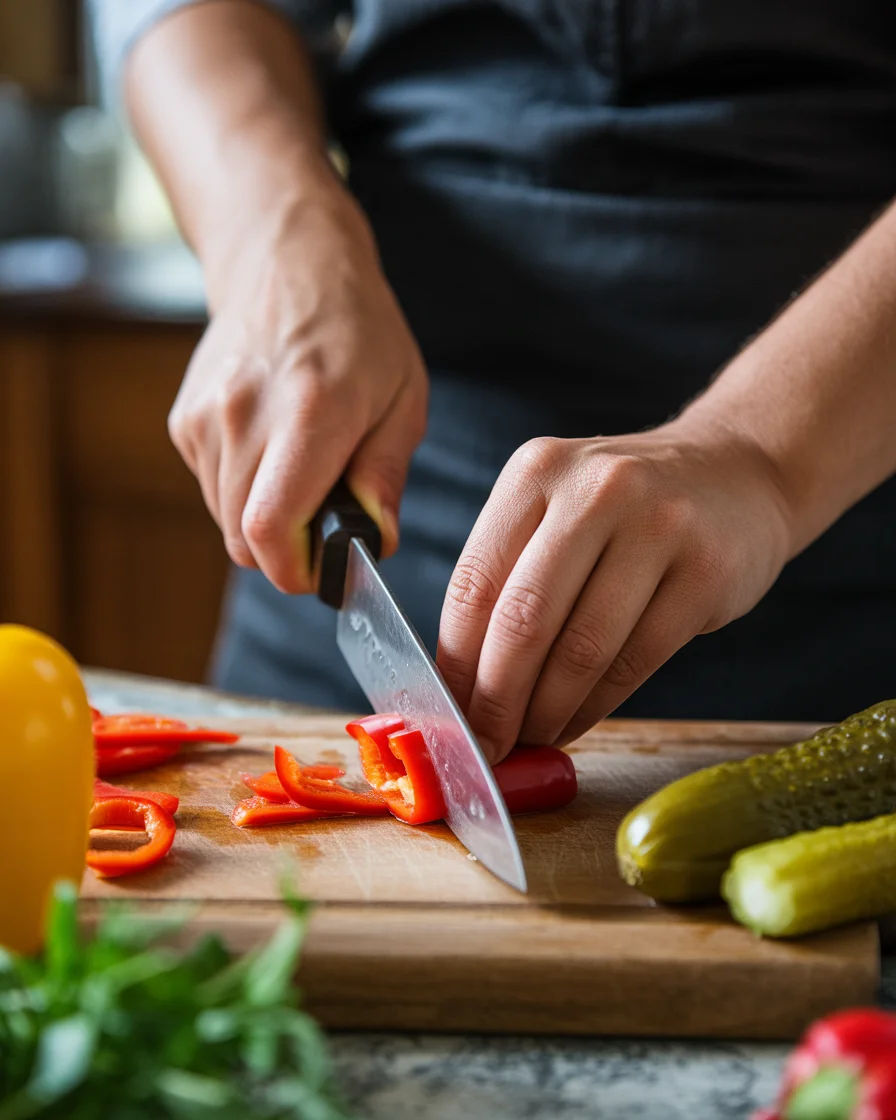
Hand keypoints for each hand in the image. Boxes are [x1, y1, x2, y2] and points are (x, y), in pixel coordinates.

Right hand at [168, 186, 427, 593]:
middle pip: (244, 538)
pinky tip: (273, 451)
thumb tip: (377, 542)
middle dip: (287, 552)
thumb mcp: (404, 399)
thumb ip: (385, 476)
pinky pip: (212, 489)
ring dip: (264, 521)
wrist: (287, 262)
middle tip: (326, 523)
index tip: (325, 570)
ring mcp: (206, 418)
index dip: (296, 570)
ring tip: (302, 474)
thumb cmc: (358, 330)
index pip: (270, 529)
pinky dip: (243, 491)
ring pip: (225, 520)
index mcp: (310, 413)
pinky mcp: (184, 421)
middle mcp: (245, 416)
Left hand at [437, 418, 794, 761]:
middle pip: (524, 619)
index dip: (456, 661)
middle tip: (487, 744)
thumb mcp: (557, 508)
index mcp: (538, 471)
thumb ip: (509, 576)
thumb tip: (462, 683)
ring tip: (531, 738)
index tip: (449, 711)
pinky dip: (595, 707)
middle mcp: (596, 490)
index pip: (475, 582)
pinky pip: (635, 662)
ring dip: (546, 712)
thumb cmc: (625, 510)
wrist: (737, 472)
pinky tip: (574, 723)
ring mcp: (659, 527)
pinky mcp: (706, 572)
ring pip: (582, 649)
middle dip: (496, 699)